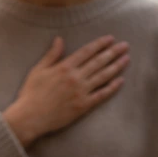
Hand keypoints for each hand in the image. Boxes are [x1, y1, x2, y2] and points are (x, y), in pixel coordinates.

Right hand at [6, 35, 129, 142]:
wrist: (30, 117)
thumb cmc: (31, 94)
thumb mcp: (38, 70)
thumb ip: (51, 55)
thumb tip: (59, 39)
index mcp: (64, 67)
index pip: (87, 51)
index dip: (100, 44)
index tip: (110, 38)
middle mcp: (75, 77)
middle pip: (98, 61)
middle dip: (113, 52)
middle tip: (125, 45)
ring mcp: (81, 92)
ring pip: (103, 76)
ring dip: (116, 66)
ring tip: (127, 59)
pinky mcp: (83, 106)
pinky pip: (101, 95)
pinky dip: (112, 88)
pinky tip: (121, 81)